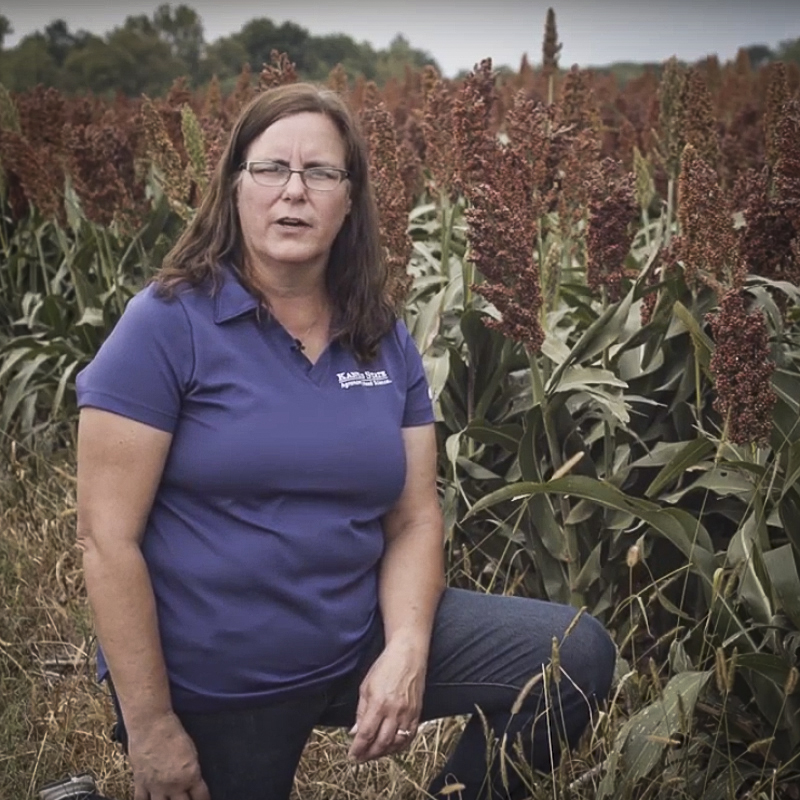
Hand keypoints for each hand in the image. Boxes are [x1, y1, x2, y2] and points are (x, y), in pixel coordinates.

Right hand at [128, 711, 210, 799]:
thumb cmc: (174, 732)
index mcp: (191, 776)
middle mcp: (174, 786)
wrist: (151, 725)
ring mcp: (156, 787)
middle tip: (186, 799)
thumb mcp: (191, 752)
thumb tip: (192, 781)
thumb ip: (191, 770)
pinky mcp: (140, 784)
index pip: (201, 797)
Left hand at [347, 639, 426, 762]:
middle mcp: (394, 712)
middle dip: (369, 754)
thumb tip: (355, 731)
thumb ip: (361, 711)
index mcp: (378, 704)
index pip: (366, 734)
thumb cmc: (385, 666)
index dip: (358, 749)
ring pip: (396, 744)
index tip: (352, 755)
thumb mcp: (366, 686)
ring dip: (383, 753)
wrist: (408, 655)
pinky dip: (399, 746)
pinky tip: (391, 748)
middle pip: (381, 743)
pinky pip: (409, 737)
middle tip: (360, 758)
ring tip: (373, 754)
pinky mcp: (417, 713)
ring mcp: (408, 714)